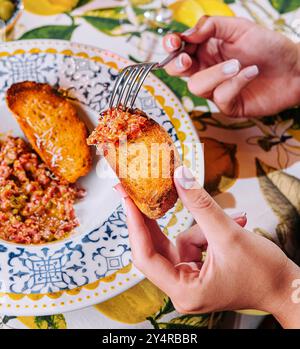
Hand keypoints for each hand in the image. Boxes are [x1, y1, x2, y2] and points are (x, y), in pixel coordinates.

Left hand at [121, 166, 299, 327]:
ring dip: (199, 228)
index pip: (146, 256)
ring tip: (230, 223)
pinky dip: (206, 232)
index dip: (135, 225)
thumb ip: (200, 204)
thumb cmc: (264, 273)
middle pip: (156, 247)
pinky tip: (232, 228)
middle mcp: (182, 288)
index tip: (126, 199)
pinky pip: (191, 243)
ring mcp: (189, 280)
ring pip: (177, 243)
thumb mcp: (228, 234)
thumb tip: (179, 177)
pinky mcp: (197, 270)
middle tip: (137, 192)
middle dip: (154, 219)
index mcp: (184, 290)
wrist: (287, 287)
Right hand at [163, 16, 299, 117]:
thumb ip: (212, 26)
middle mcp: (208, 70)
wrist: (294, 69)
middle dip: (178, 66)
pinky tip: (251, 73)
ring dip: (216, 74)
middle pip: (178, 72)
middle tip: (187, 60)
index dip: (171, 48)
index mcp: (207, 51)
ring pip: (197, 86)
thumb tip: (187, 34)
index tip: (174, 44)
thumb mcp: (240, 27)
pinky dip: (236, 83)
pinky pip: (220, 97)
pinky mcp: (228, 106)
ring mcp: (217, 90)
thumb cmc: (269, 47)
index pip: (180, 51)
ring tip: (238, 64)